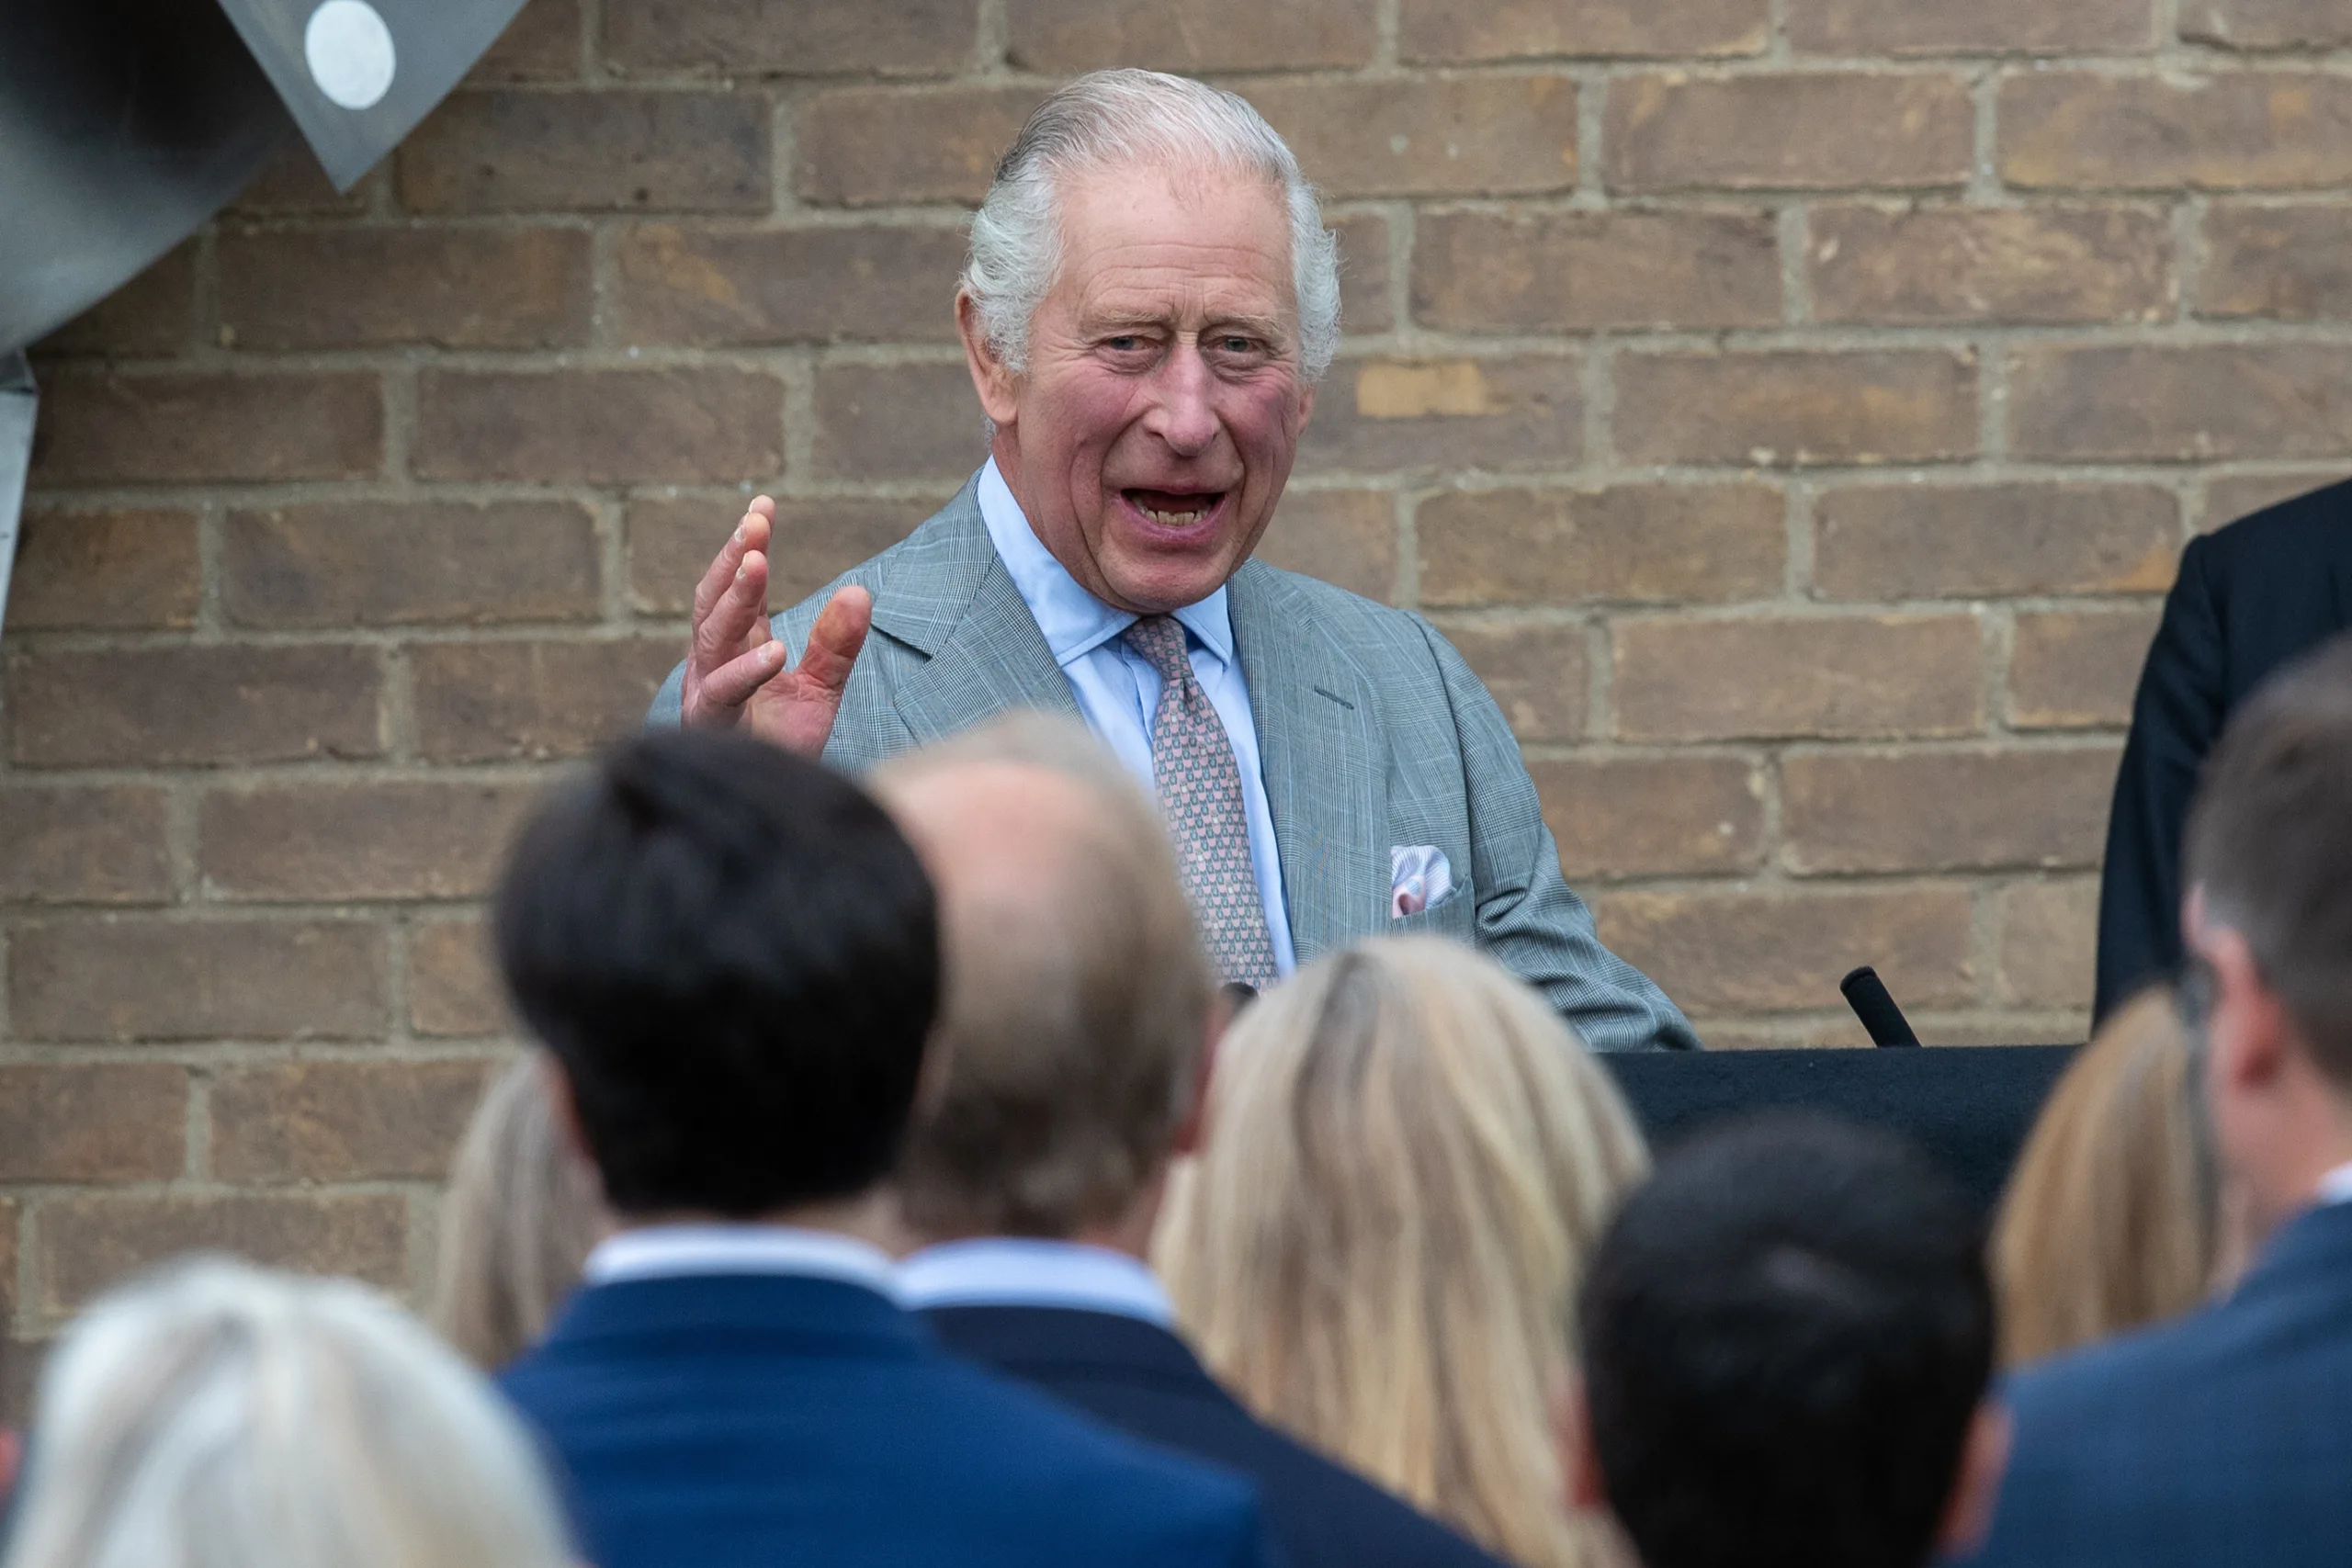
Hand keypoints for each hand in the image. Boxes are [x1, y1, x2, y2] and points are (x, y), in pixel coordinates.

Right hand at [680, 497, 871, 756]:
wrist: (767, 816)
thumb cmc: (782, 751)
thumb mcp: (820, 694)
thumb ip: (836, 647)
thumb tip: (860, 591)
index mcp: (733, 650)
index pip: (738, 590)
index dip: (748, 547)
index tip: (763, 505)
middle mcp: (711, 666)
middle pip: (713, 602)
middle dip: (733, 559)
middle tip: (756, 522)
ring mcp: (705, 696)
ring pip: (711, 637)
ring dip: (734, 597)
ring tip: (758, 561)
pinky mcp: (710, 729)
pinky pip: (721, 694)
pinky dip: (746, 671)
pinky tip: (775, 651)